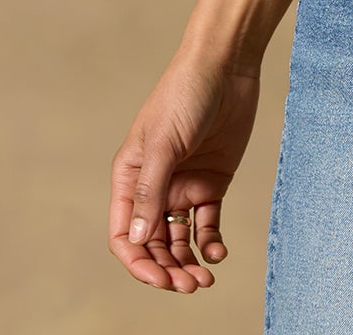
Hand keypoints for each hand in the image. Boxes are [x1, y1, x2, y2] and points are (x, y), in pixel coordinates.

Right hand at [108, 55, 263, 290]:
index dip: (139, 262)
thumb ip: (151, 191)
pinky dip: (211, 242)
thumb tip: (139, 241)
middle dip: (167, 269)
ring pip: (180, 239)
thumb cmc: (185, 94)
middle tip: (189, 286)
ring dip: (188, 262)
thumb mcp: (163, 142)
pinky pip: (207, 223)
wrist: (226, 65)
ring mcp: (184, 185)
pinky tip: (218, 252)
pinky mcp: (212, 181)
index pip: (125, 234)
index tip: (160, 279)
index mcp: (130, 177)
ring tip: (205, 279)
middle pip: (154, 244)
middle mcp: (154, 187)